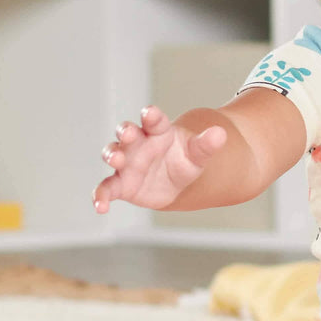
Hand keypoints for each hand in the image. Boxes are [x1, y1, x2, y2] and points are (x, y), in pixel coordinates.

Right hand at [93, 106, 226, 212]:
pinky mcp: (121, 184)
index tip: (150, 113)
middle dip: (126, 131)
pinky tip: (101, 207)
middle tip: (129, 133)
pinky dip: (100, 196)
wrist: (178, 182)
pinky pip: (106, 189)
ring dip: (112, 155)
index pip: (154, 120)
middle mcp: (138, 143)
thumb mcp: (199, 153)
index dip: (151, 116)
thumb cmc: (186, 160)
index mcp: (158, 131)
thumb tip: (221, 134)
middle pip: (127, 132)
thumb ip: (206, 144)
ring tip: (116, 160)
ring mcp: (127, 163)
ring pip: (113, 154)